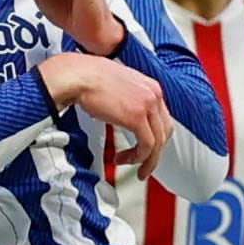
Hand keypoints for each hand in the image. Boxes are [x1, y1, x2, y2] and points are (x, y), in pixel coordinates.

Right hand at [42, 53, 175, 172]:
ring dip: (146, 160)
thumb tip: (126, 115)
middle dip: (155, 152)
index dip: (156, 137)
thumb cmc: (89, 78)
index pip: (163, 118)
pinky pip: (146, 145)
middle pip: (165, 131)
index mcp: (151, 87)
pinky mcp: (136, 117)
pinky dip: (138, 157)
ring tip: (135, 168)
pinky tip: (123, 159)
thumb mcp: (118, 86)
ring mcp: (147, 105)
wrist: (78, 76)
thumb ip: (128, 100)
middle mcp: (154, 95)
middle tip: (144, 164)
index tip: (146, 148)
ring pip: (158, 142)